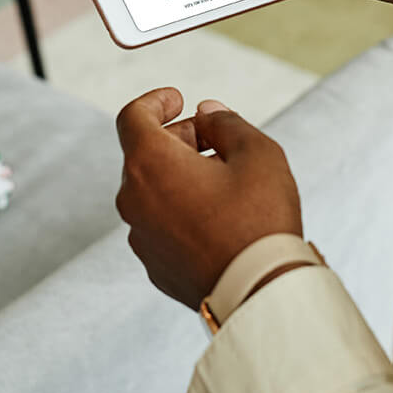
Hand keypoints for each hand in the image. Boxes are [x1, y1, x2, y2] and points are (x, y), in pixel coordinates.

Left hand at [115, 89, 301, 308]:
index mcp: (149, 164)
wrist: (260, 293)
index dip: (156, 101)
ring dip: (179, 176)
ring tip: (223, 181)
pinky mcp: (154, 266)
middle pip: (144, 154)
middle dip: (178, 139)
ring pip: (152, 191)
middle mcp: (133, 200)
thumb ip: (226, 123)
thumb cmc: (259, 222)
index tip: (178, 100)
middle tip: (215, 140)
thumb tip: (207, 115)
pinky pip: (160, 225)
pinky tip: (217, 217)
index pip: (133, 117)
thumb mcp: (256, 153)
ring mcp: (141, 237)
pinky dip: (179, 210)